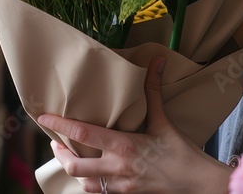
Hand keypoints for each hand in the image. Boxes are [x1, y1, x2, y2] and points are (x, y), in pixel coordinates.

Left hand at [37, 57, 231, 193]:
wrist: (198, 186)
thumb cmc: (183, 154)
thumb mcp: (165, 121)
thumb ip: (154, 91)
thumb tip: (156, 61)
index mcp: (124, 147)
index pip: (83, 133)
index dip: (60, 125)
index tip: (43, 118)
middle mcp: (117, 168)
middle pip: (74, 166)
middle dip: (60, 155)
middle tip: (56, 143)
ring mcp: (120, 187)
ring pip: (84, 184)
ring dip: (74, 171)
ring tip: (71, 159)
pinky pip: (100, 193)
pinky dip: (91, 184)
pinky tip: (93, 175)